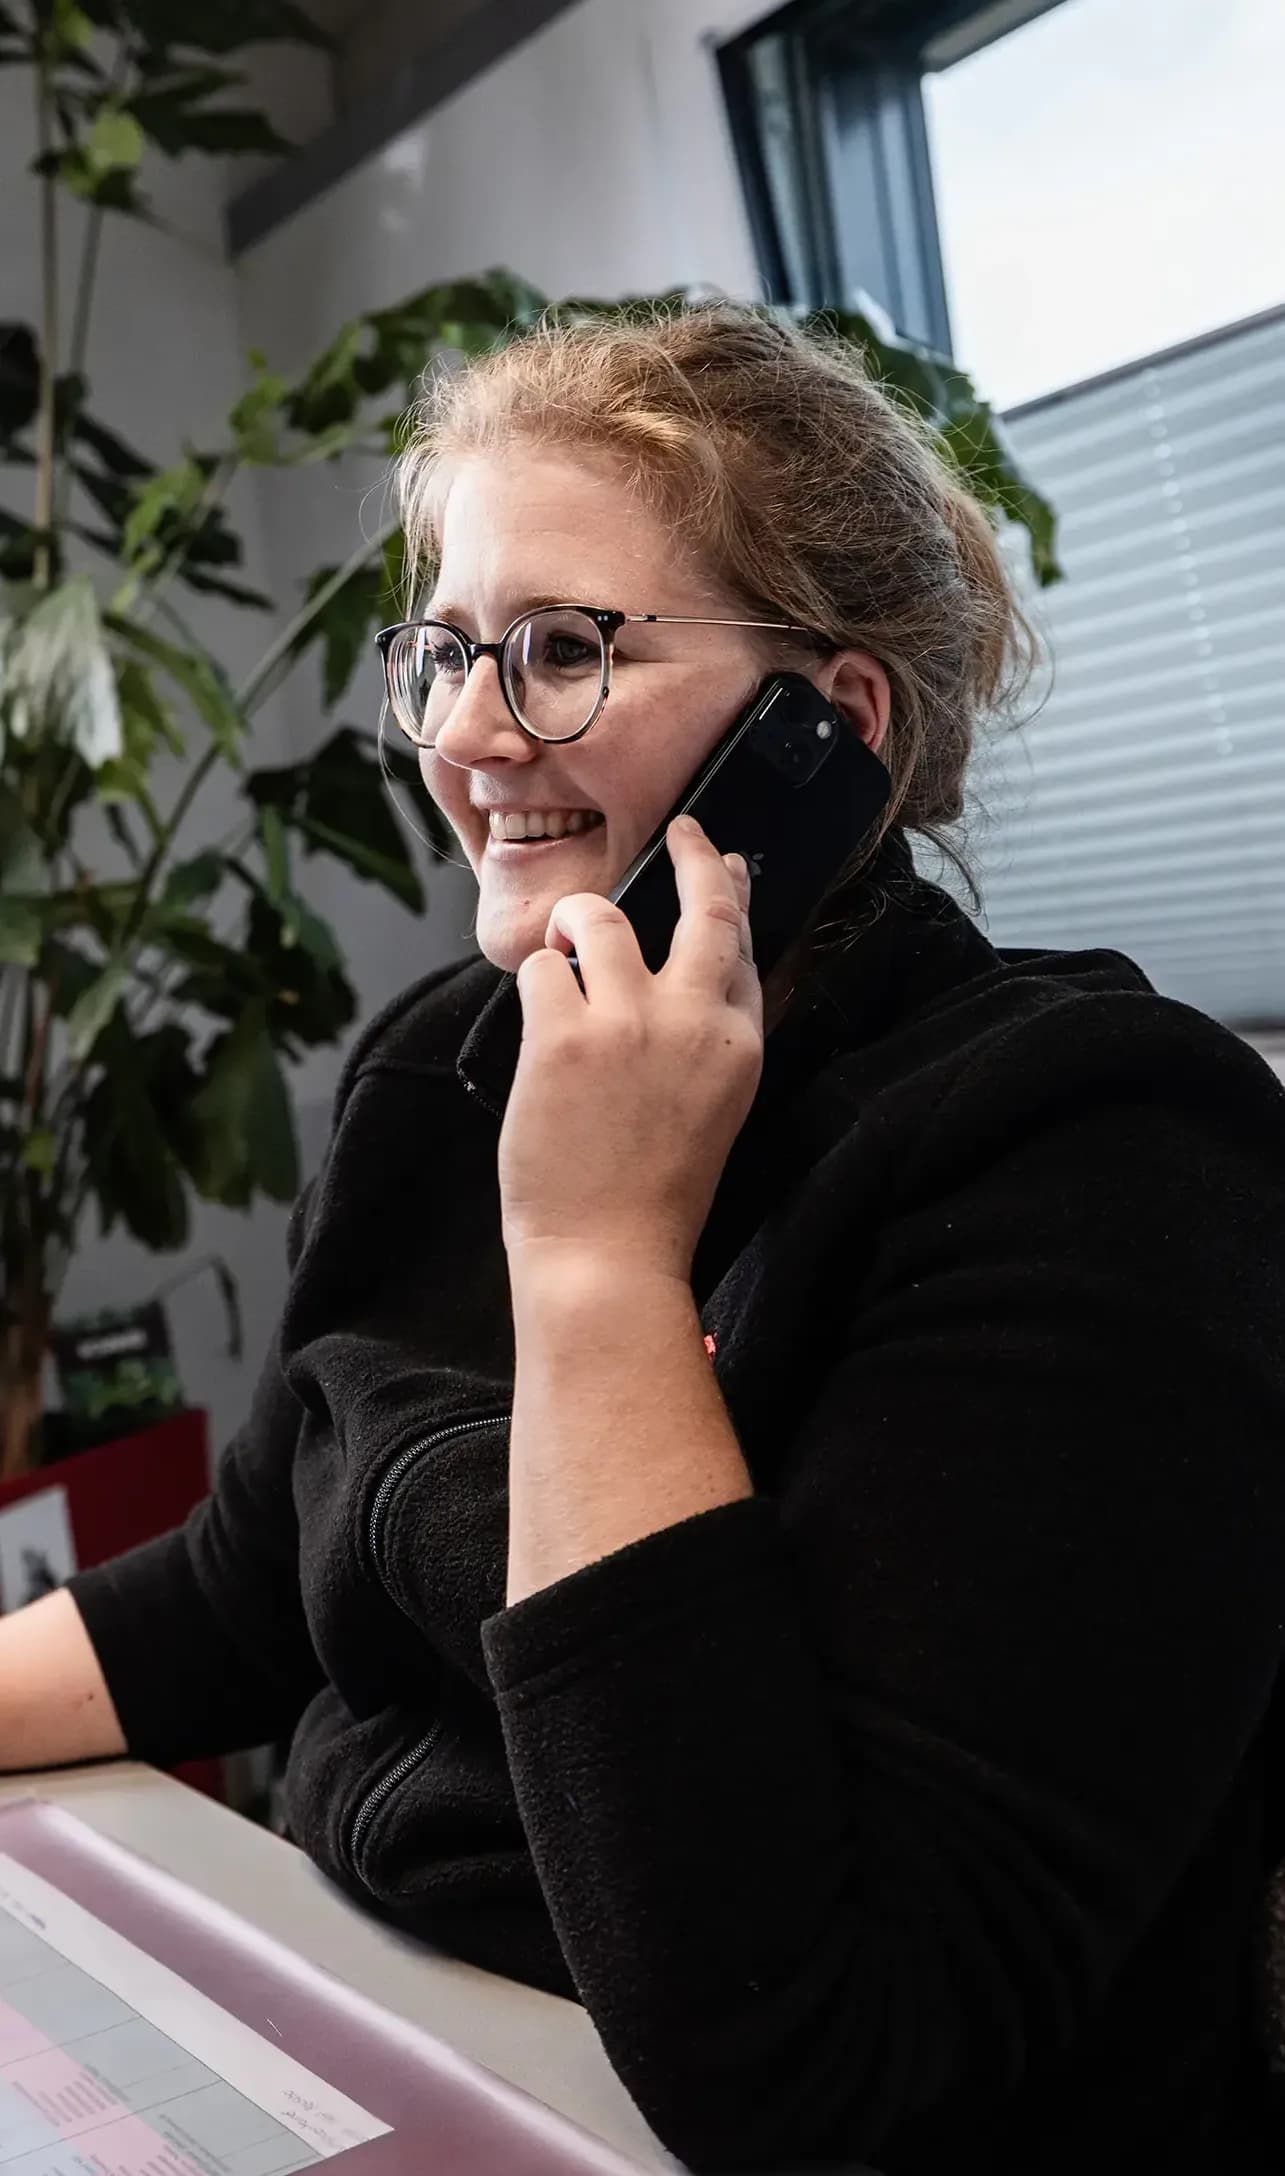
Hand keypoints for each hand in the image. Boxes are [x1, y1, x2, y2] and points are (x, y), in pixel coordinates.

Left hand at [499, 818, 763, 1284]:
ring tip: (569, 944)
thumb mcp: (712, 1110)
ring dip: (581, 920)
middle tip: (687, 833)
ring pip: (603, 917)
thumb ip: (707, 1040)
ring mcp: (629, 1022)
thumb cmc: (652, 1198)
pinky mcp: (564, 1033)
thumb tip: (685, 978)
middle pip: (706, 906)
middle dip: (696, 858)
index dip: (733, 899)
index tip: (727, 869)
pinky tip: (541, 1020)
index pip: (746, 949)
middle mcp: (694, 1021)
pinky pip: (543, 967)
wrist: (606, 1255)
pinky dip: (537, 983)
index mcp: (740, 1047)